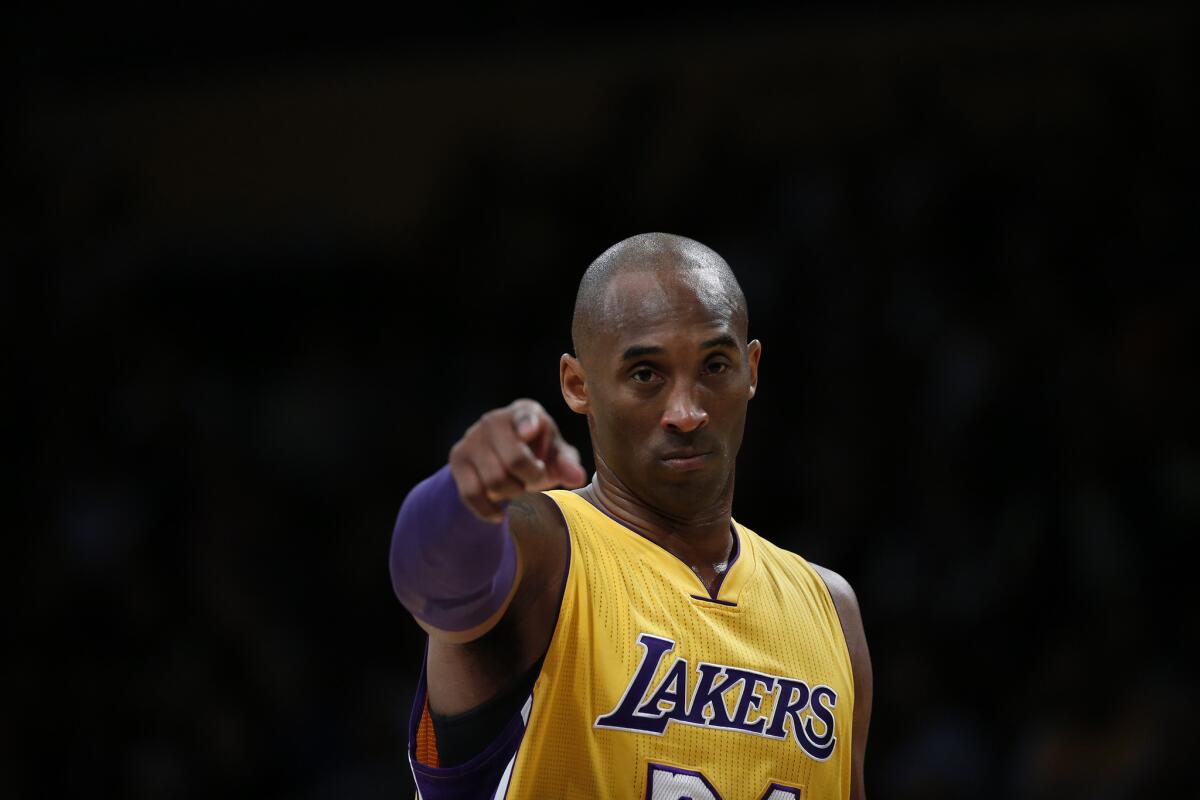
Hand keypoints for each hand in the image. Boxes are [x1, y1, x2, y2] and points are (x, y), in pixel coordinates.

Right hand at [449, 398, 586, 521]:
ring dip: (511, 494)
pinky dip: (487, 510)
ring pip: (493, 481)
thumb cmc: (538, 453)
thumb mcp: (557, 456)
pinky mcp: (458, 458)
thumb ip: (567, 464)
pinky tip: (499, 514)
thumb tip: (577, 477)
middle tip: (534, 481)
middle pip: (513, 460)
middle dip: (530, 480)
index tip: (529, 432)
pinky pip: (471, 493)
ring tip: (518, 489)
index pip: (524, 416)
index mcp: (525, 412)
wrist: (501, 457)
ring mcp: (472, 438)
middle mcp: (494, 420)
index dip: (526, 424)